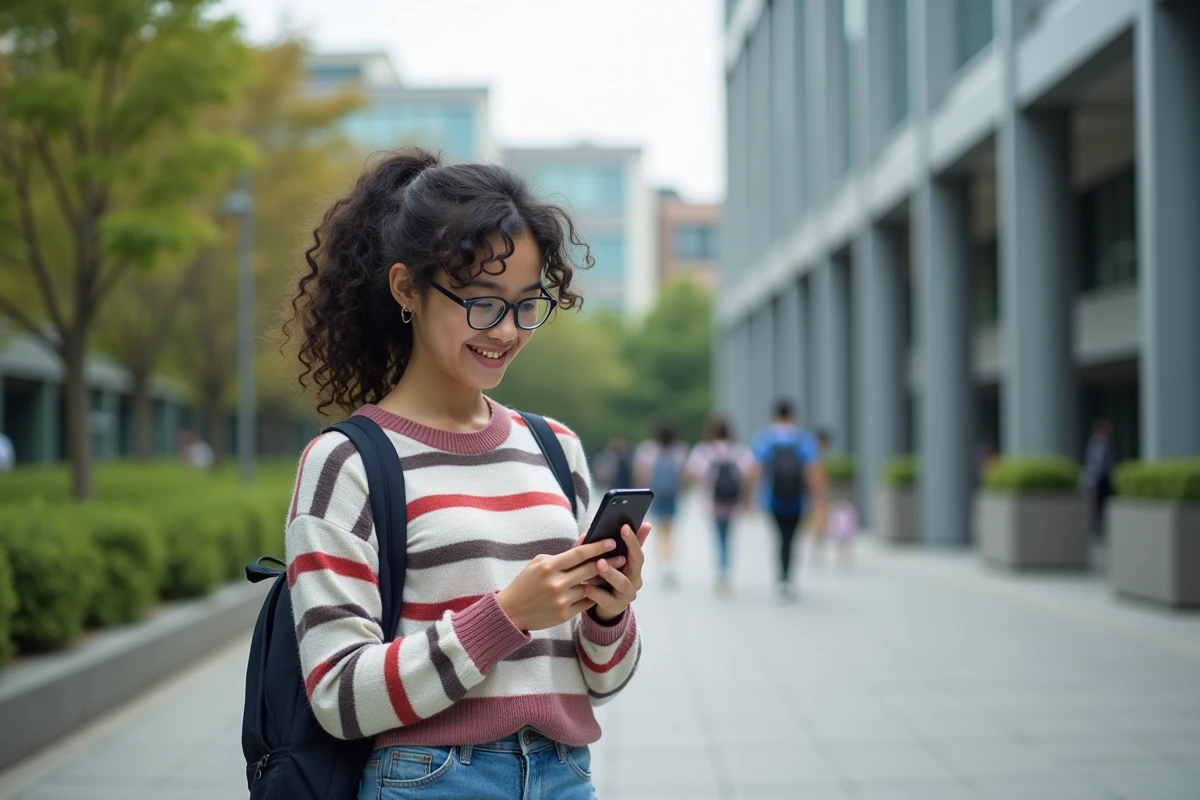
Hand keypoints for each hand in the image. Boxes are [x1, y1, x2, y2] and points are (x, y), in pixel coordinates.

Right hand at [497, 539, 627, 631]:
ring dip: (603, 580)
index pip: (579, 553)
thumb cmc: (526, 583)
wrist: (511, 611)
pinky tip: (602, 589)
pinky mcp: (564, 614)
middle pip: (589, 569)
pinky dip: (594, 595)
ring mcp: (561, 600)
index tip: (612, 542)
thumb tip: (584, 542)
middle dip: (609, 562)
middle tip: (622, 556)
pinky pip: (586, 603)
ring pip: (590, 587)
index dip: (597, 547)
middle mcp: (556, 583)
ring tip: (615, 573)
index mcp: (548, 566)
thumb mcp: (539, 562)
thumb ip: (562, 554)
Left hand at [580, 523, 650, 621]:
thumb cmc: (608, 576)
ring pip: (622, 584)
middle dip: (627, 552)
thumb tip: (622, 523)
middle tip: (612, 542)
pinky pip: (606, 600)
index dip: (633, 539)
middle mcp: (635, 580)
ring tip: (598, 564)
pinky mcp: (615, 607)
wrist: (604, 604)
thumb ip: (617, 543)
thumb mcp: (612, 559)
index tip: (624, 526)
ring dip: (610, 573)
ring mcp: (627, 595)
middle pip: (635, 565)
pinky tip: (586, 587)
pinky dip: (596, 593)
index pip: (638, 551)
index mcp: (635, 566)